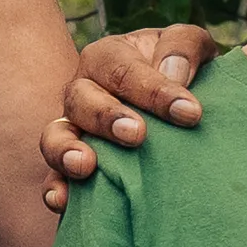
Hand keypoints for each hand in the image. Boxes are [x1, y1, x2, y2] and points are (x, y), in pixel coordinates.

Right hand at [38, 24, 222, 211]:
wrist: (177, 105)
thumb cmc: (183, 71)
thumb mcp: (191, 45)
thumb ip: (184, 47)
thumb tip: (173, 74)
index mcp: (109, 57)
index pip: (123, 70)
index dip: (155, 91)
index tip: (189, 113)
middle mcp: (84, 89)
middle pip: (80, 98)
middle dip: (106, 117)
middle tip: (137, 135)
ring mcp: (74, 128)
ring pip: (56, 135)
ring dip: (66, 150)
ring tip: (84, 166)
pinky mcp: (74, 163)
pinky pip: (54, 176)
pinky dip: (55, 186)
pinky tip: (62, 200)